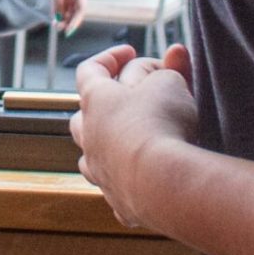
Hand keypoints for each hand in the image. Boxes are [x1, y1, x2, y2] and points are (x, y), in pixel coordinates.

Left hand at [50, 0, 86, 30]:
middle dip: (70, 21)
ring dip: (64, 18)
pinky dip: (59, 13)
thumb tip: (58, 18)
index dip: (77, 20)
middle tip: (61, 30)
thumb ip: (58, 3)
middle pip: (76, 11)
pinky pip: (63, 6)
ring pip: (69, 10)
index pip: (81, 8)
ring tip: (56, 27)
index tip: (69, 29)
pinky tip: (54, 19)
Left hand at [70, 41, 196, 227]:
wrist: (163, 183)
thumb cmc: (161, 124)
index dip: (109, 57)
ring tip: (132, 143)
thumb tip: (169, 60)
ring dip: (109, 145)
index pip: (90, 70)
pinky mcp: (119, 203)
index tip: (130, 51)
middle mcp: (89, 137)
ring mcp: (100, 172)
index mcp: (95, 101)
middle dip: (103, 106)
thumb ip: (166, 71)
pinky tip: (146, 182)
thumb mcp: (169, 84)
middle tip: (128, 102)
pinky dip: (129, 182)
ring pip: (93, 154)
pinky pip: (118, 189)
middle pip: (83, 116)